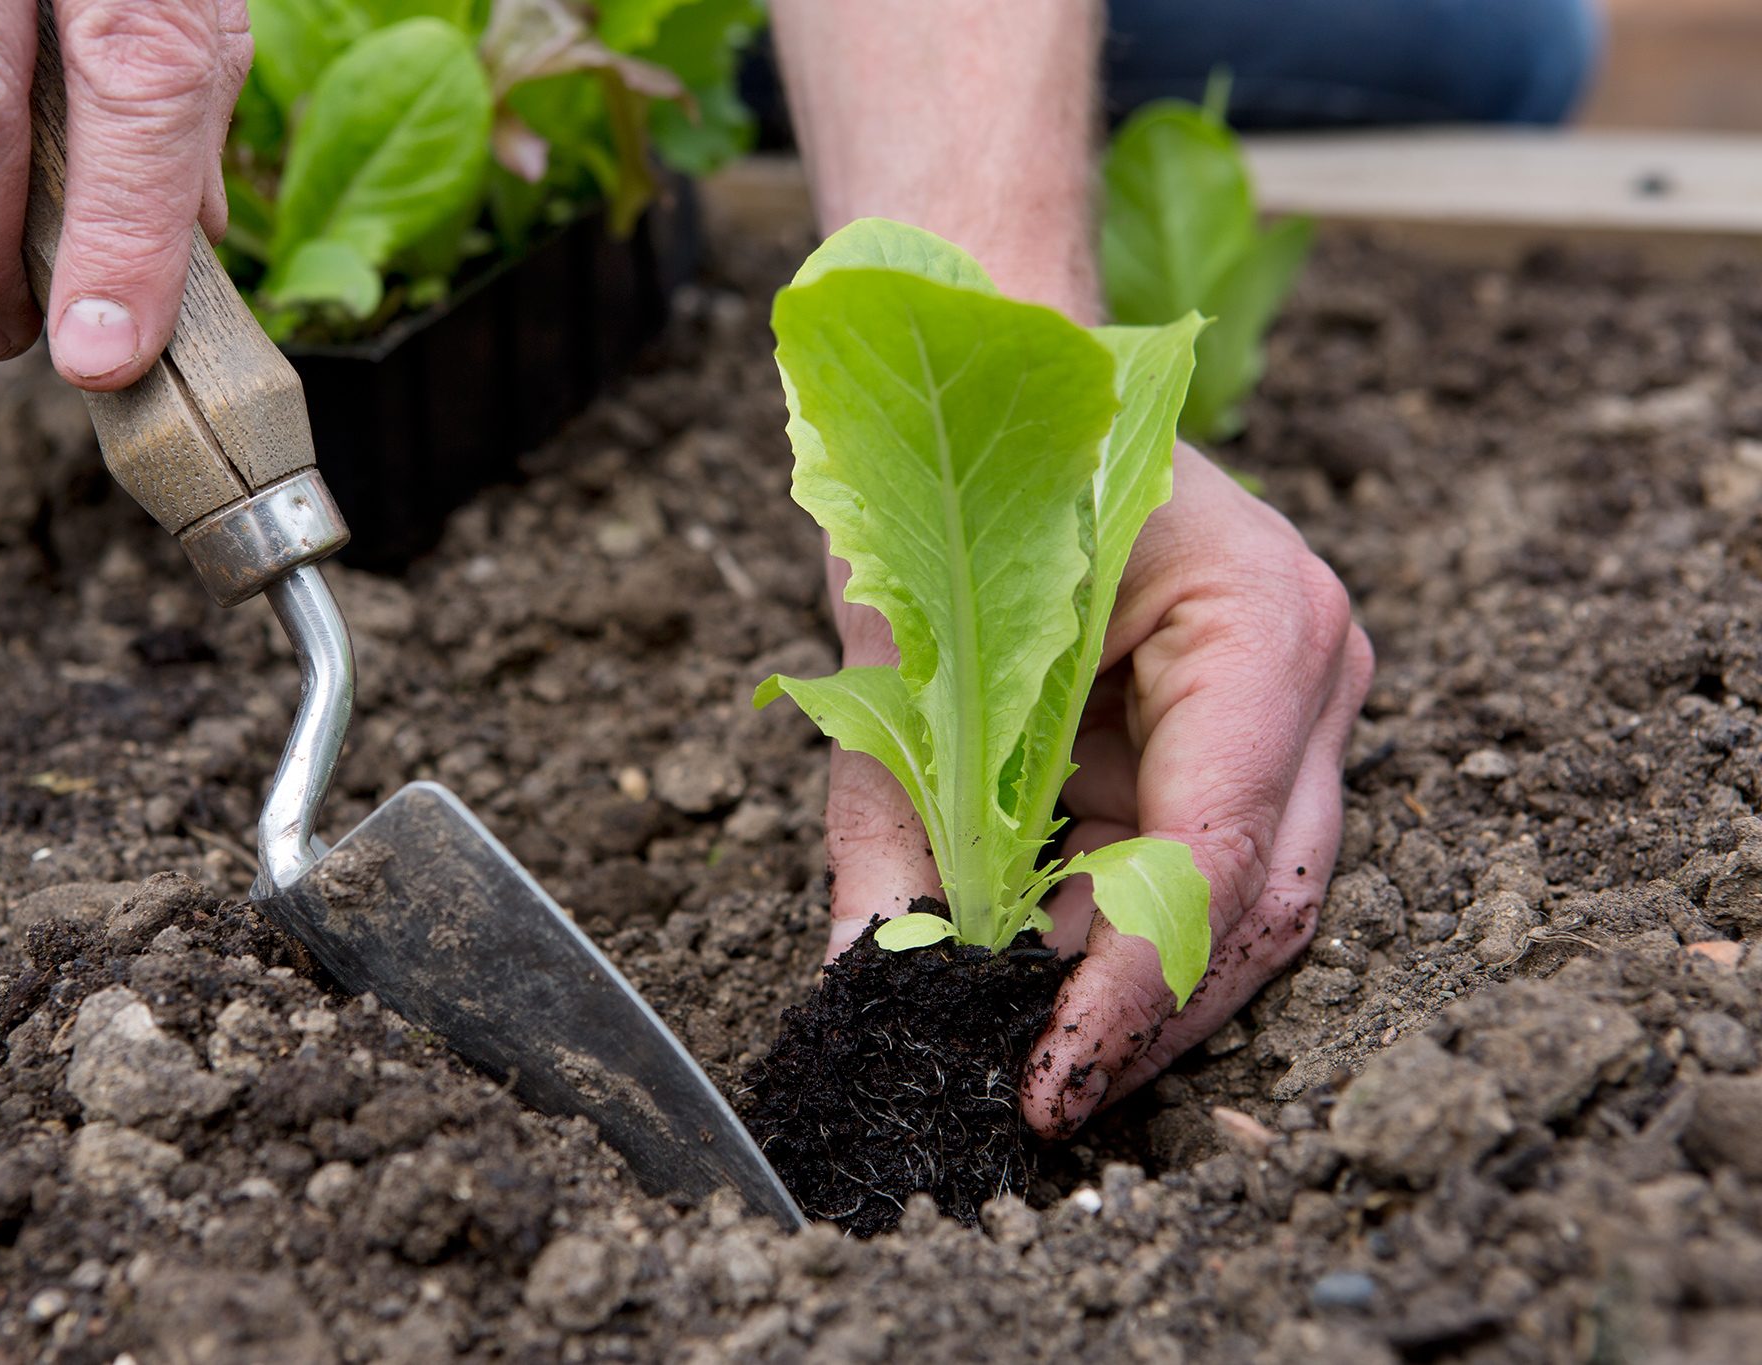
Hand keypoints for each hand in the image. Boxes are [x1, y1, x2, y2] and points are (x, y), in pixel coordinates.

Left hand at [822, 445, 1372, 1136]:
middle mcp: (1309, 662)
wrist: (1003, 378)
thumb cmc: (955, 472)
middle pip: (1261, 899)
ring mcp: (1296, 701)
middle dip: (1147, 1014)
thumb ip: (892, 807)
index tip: (1046, 1074)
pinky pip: (1207, 861)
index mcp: (1254, 616)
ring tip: (1026, 1045)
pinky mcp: (1251, 732)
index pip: (1214, 849)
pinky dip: (1125, 926)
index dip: (1130, 983)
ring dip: (1138, 982)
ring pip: (1251, 899)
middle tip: (1038, 1096)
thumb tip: (866, 970)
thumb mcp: (903, 640)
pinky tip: (1046, 968)